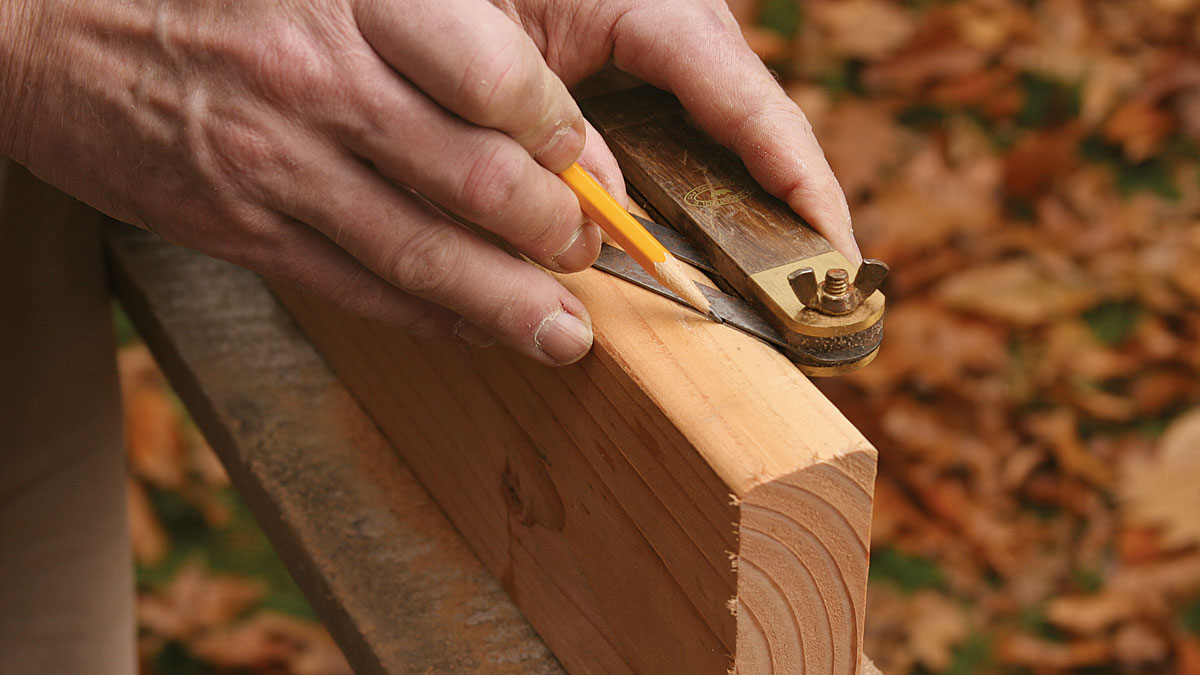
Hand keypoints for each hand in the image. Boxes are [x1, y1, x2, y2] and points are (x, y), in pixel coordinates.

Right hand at [1, 0, 856, 365]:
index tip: (588, 164)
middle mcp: (319, 83)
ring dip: (512, 305)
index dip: (563, 132)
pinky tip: (479, 332)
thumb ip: (433, 28)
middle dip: (556, 232)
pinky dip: (434, 318)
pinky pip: (362, 290)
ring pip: (426, 257)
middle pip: (477, 182)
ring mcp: (277, 166)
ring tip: (568, 334)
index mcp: (355, 1)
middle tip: (591, 249)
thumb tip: (539, 113)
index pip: (497, 78)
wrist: (44, 27)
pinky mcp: (243, 230)